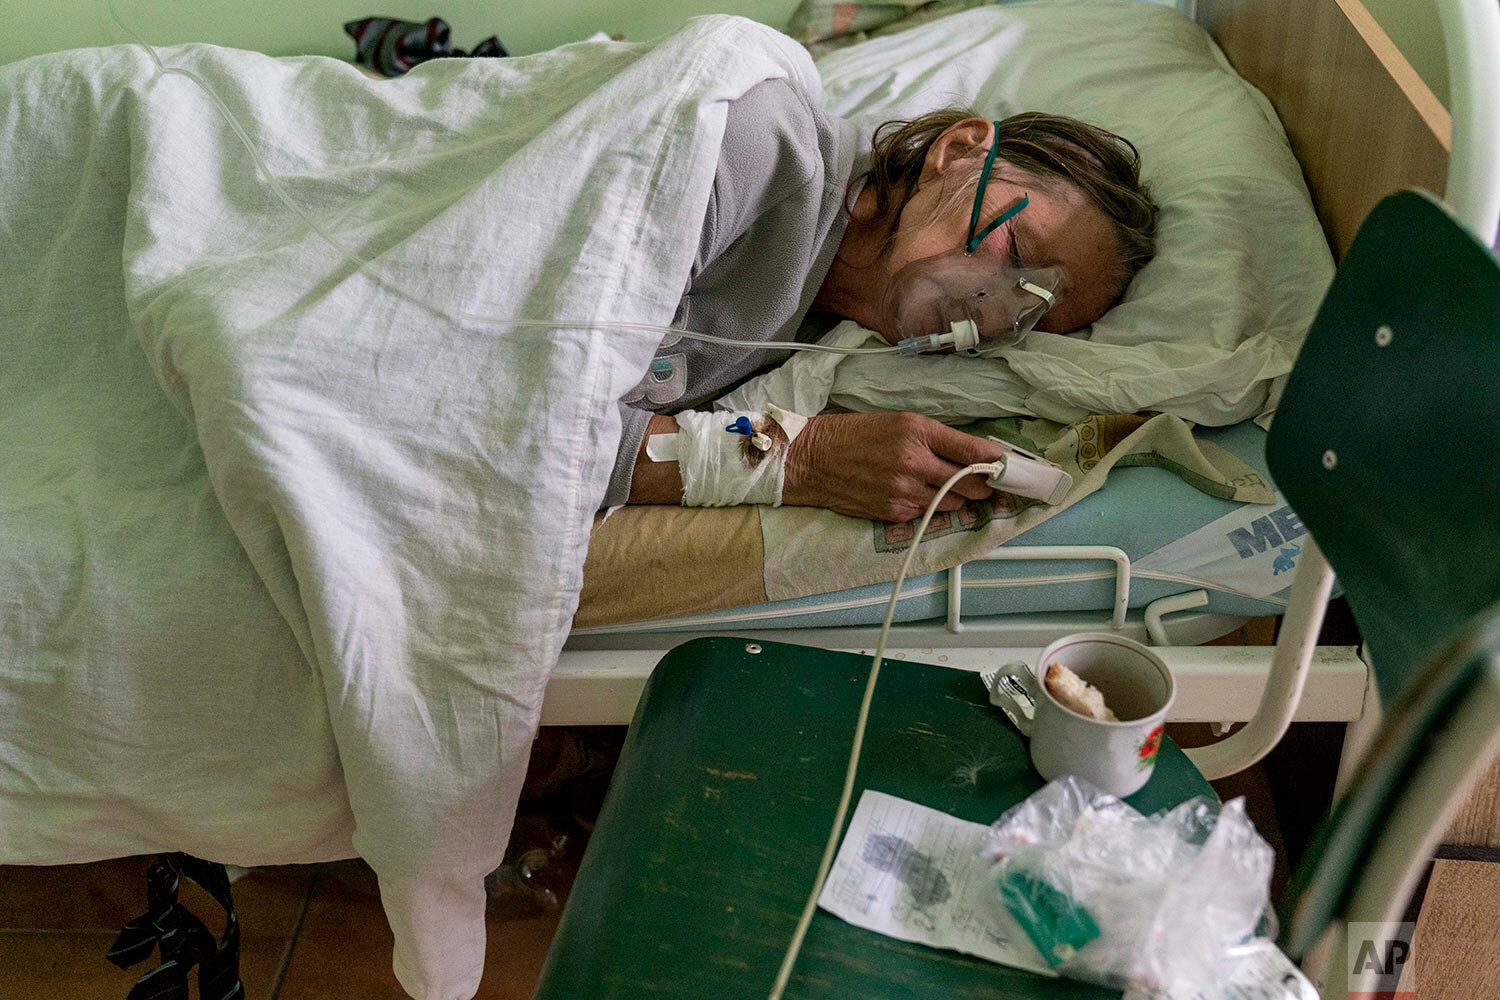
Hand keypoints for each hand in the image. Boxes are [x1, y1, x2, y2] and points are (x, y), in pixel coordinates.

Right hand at [782, 412, 1008, 521]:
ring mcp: (904, 491)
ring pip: (953, 503)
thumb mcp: (899, 423)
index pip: (973, 450)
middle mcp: (915, 462)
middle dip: (984, 485)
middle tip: (989, 483)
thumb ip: (936, 438)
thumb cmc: (855, 436)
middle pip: (971, 483)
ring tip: (943, 487)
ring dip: (956, 497)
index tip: (1009, 467)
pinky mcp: (894, 512)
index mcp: (918, 431)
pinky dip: (928, 506)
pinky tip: (914, 494)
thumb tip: (974, 454)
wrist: (813, 460)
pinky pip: (927, 513)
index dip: (997, 461)